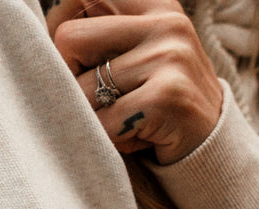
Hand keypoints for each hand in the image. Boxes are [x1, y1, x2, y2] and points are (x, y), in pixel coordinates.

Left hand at [46, 0, 223, 163]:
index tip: (73, 61)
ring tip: (120, 122)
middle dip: (68, 78)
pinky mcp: (166, 96)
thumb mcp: (138, 55)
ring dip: (90, 118)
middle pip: (68, 38)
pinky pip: (103, 124)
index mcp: (155, 5)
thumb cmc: (159, 100)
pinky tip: (132, 139)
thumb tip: (46, 33)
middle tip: (94, 101)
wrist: (212, 146)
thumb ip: (101, 35)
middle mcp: (165, 23)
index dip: (60, 30)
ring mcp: (169, 56)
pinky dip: (107, 141)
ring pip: (81, 90)